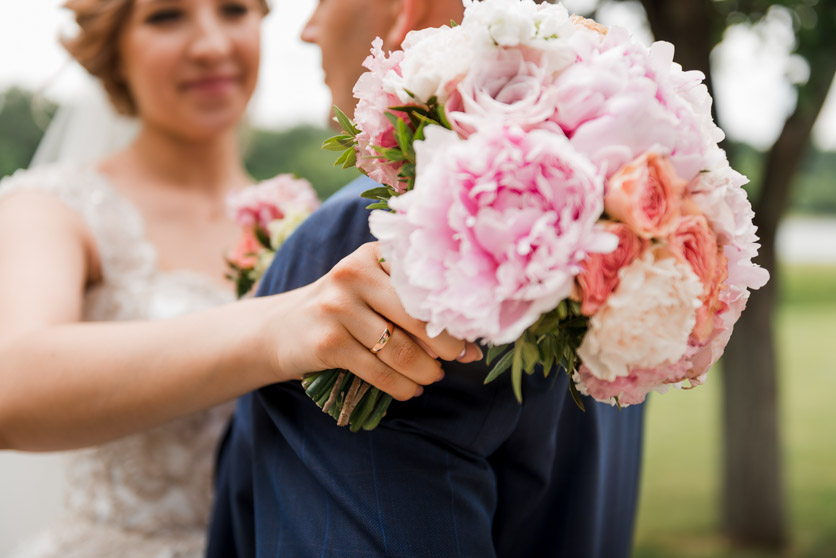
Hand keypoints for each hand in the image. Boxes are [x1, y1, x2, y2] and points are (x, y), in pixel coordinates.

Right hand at [263, 242, 481, 400]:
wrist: (279, 329)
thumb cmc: (342, 310)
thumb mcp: (370, 290)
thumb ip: (412, 307)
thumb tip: (470, 345)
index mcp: (373, 254)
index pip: (426, 283)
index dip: (453, 312)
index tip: (473, 334)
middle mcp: (354, 274)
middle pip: (418, 316)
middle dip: (447, 346)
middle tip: (459, 361)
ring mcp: (337, 308)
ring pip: (400, 349)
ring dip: (425, 371)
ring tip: (432, 377)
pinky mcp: (327, 342)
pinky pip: (379, 371)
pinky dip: (402, 387)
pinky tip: (410, 390)